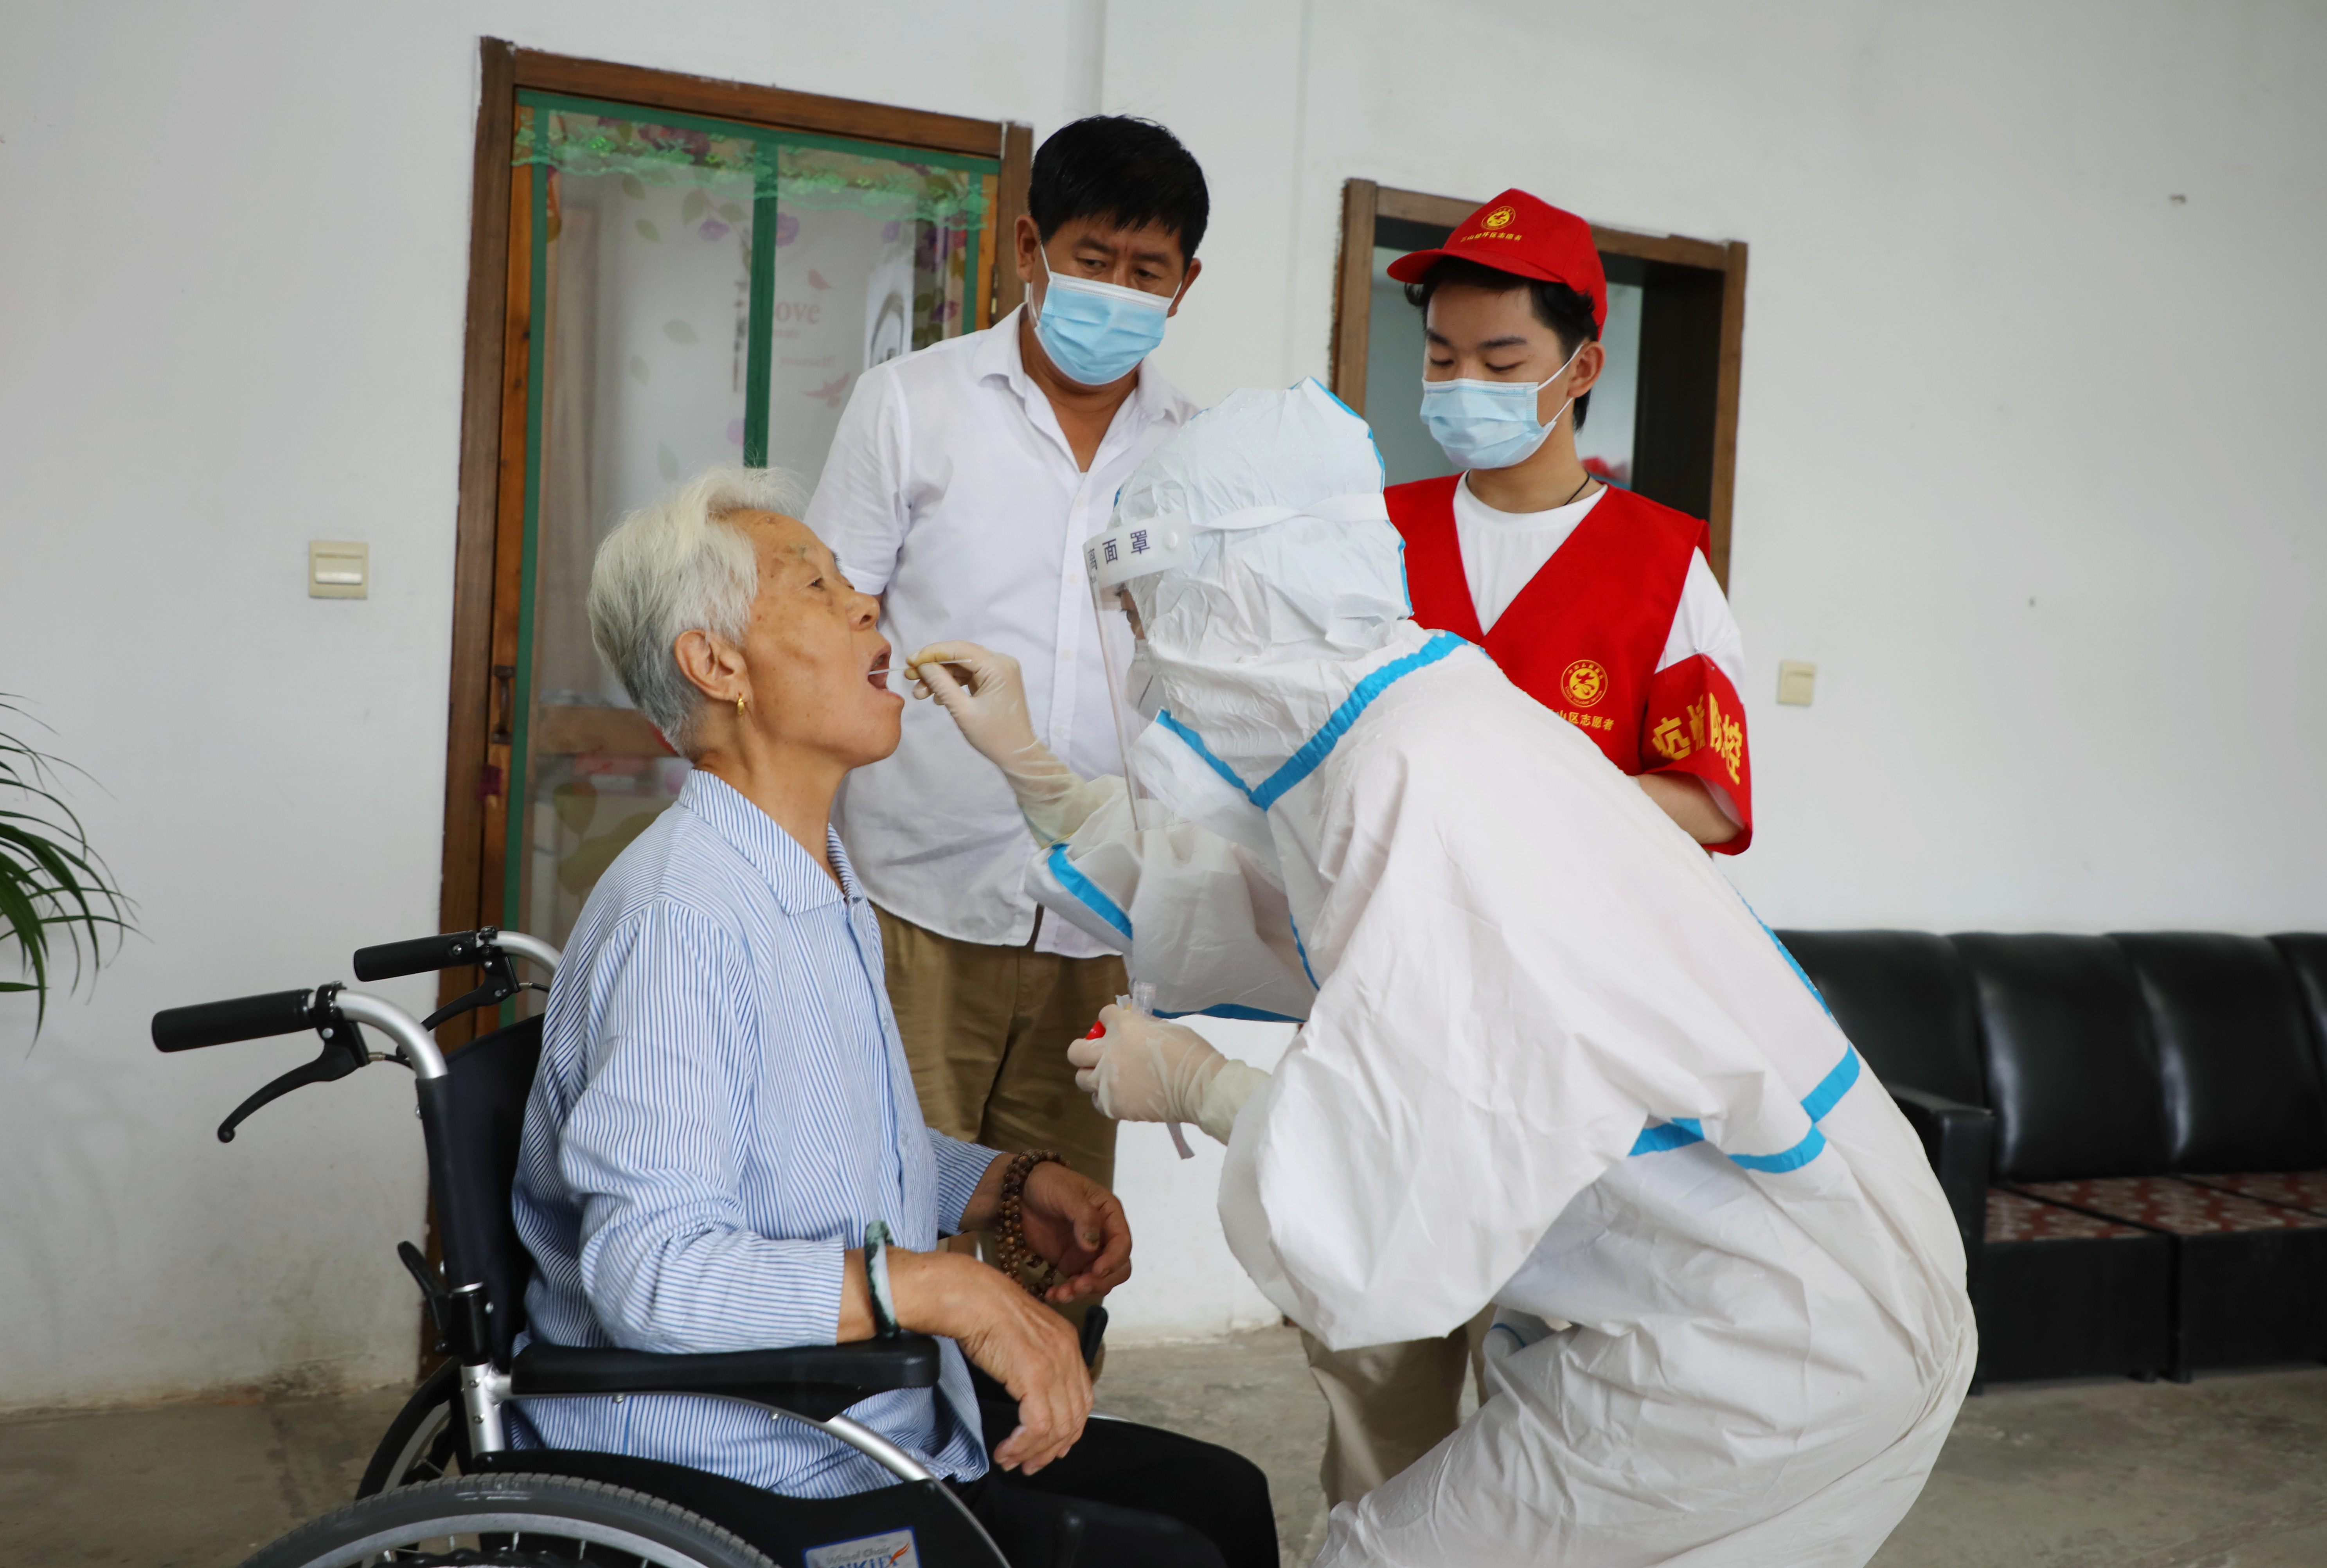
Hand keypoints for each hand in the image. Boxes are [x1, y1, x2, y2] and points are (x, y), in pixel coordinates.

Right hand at [891, 1250, 1090, 1473]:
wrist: (970, 1296)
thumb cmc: (985, 1309)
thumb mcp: (1022, 1335)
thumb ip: (1034, 1360)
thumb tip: (1030, 1393)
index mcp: (1066, 1342)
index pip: (1081, 1399)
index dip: (1068, 1429)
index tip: (1050, 1446)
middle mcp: (1066, 1354)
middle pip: (1075, 1418)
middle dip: (1052, 1449)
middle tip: (1031, 1463)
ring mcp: (1053, 1365)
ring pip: (1058, 1427)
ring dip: (1034, 1452)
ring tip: (1013, 1460)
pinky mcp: (1035, 1376)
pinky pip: (1039, 1426)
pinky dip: (1023, 1445)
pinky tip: (1007, 1450)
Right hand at [910, 639, 1106, 842]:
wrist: (1017, 754)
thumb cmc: (994, 736)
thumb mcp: (962, 710)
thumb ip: (941, 684)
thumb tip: (922, 664)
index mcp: (998, 667)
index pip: (959, 649)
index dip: (931, 652)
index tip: (910, 661)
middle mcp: (1001, 663)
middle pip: (959, 656)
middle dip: (933, 667)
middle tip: (910, 678)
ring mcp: (1000, 671)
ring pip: (962, 666)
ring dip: (940, 678)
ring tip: (921, 694)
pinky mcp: (996, 680)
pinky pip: (969, 675)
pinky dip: (952, 684)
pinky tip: (938, 697)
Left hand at [1018, 1161, 1132, 1303]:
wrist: (1018, 1191)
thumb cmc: (1047, 1182)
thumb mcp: (1065, 1192)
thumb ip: (1083, 1216)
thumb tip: (1093, 1245)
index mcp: (1109, 1214)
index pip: (1122, 1242)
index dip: (1113, 1259)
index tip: (1096, 1270)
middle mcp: (1103, 1236)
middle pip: (1117, 1268)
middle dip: (1101, 1281)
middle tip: (1078, 1286)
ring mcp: (1087, 1253)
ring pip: (1098, 1281)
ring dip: (1083, 1292)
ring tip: (1061, 1294)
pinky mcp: (1069, 1264)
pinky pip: (1076, 1285)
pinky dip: (1067, 1293)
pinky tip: (1052, 1295)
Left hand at [1066, 1005, 1226, 1123]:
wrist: (1200, 1088)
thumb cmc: (1190, 1054)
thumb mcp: (1166, 1027)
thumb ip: (1143, 1025)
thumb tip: (1135, 1025)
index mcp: (1124, 1027)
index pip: (1103, 1015)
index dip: (1111, 1020)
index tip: (1117, 1026)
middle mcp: (1109, 1053)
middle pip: (1076, 1050)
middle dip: (1084, 1049)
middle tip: (1097, 1053)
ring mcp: (1108, 1081)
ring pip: (1081, 1078)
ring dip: (1093, 1075)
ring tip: (1109, 1077)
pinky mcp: (1113, 1104)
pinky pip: (1098, 1101)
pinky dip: (1106, 1096)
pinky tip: (1120, 1094)